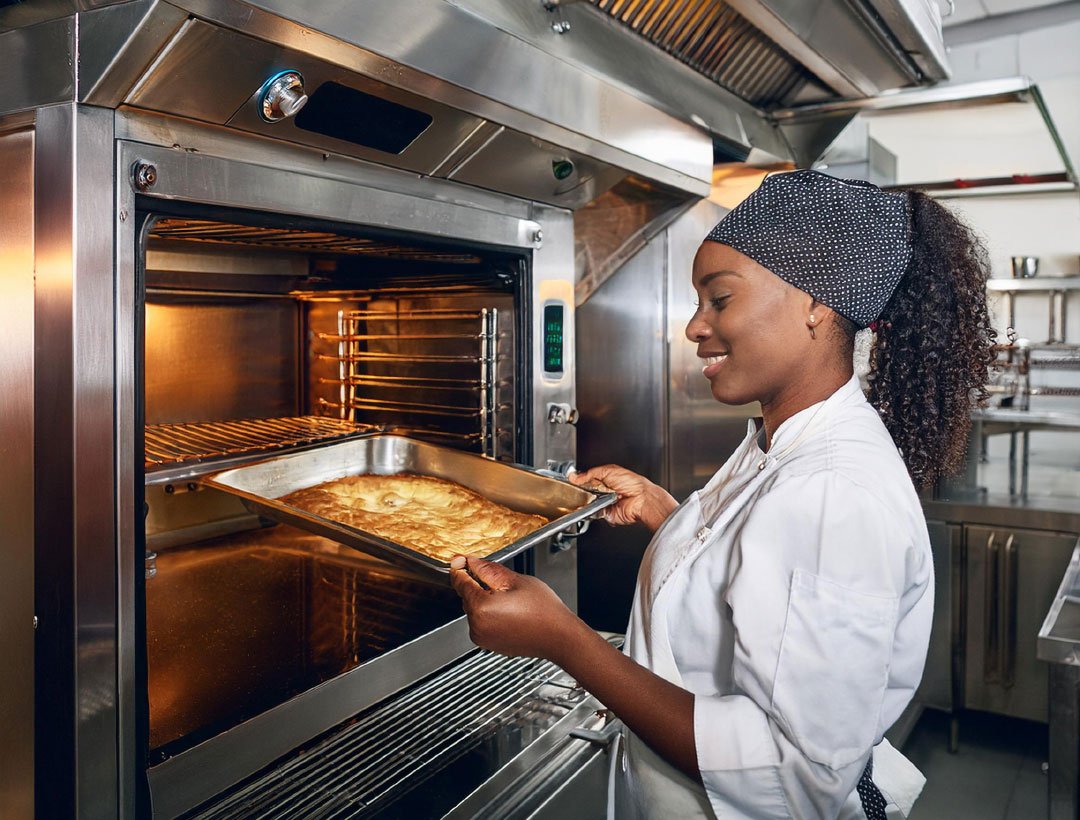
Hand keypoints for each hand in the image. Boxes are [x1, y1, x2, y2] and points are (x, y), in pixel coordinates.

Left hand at [449, 556, 578, 661]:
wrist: (558, 637)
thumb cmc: (544, 611)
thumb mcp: (516, 581)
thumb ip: (488, 570)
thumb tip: (472, 562)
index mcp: (481, 607)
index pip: (460, 582)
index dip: (460, 567)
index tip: (461, 560)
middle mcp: (477, 625)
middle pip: (467, 595)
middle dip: (479, 585)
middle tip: (503, 582)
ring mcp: (481, 637)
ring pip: (474, 608)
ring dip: (485, 599)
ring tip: (511, 599)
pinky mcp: (488, 643)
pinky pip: (481, 621)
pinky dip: (489, 613)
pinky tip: (509, 611)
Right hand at [569, 465, 677, 530]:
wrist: (641, 499)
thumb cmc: (632, 483)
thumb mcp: (608, 471)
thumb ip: (590, 473)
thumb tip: (575, 476)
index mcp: (606, 479)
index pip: (588, 480)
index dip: (580, 480)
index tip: (573, 480)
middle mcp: (605, 492)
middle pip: (586, 492)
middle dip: (584, 491)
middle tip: (586, 488)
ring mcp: (604, 503)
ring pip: (588, 503)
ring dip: (588, 500)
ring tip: (594, 496)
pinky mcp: (606, 514)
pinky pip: (593, 513)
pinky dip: (591, 510)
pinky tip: (595, 505)